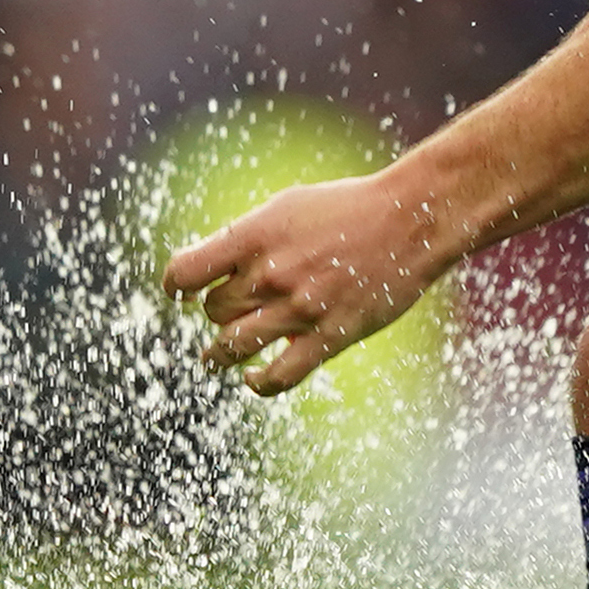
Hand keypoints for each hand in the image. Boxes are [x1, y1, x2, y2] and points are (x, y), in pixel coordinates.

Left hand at [164, 169, 449, 394]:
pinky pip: (278, 376)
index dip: (176, 287)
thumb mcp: (288, 206)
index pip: (184, 273)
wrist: (411, 219)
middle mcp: (270, 274)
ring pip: (232, 347)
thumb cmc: (350, 207)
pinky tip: (253, 377)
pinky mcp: (329, 336)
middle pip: (214, 311)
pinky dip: (258, 382)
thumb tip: (214, 270)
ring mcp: (299, 309)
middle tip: (229, 312)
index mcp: (254, 236)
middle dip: (216, 313)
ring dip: (218, 355)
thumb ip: (248, 238)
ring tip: (216, 358)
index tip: (182, 294)